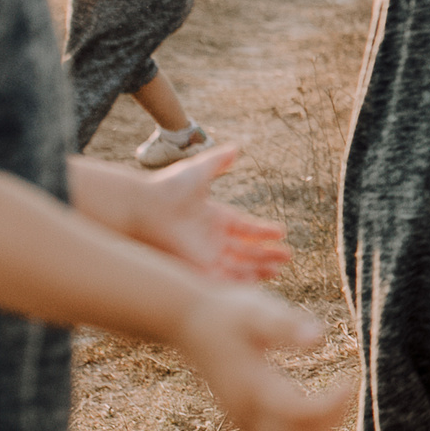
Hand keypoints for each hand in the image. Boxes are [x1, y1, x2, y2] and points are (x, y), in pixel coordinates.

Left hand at [131, 144, 291, 282]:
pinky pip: (223, 280)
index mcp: (214, 218)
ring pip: (237, 267)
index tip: (281, 233)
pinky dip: (239, 283)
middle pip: (245, 251)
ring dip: (257, 270)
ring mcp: (205, 255)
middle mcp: (211, 239)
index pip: (244, 228)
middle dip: (266, 255)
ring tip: (277, 271)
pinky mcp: (197, 268)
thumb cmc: (168, 188)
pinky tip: (257, 282)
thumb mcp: (199, 170)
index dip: (263, 232)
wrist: (143, 208)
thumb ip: (218, 161)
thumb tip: (237, 147)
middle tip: (287, 257)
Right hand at [175, 288, 353, 430]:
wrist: (189, 320)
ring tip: (338, 405)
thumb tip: (319, 339)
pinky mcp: (238, 414)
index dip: (330, 405)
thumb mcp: (258, 310)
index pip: (297, 413)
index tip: (350, 382)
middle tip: (349, 394)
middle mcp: (241, 409)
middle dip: (325, 423)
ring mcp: (237, 415)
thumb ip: (286, 325)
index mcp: (250, 385)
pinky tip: (317, 413)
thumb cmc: (228, 312)